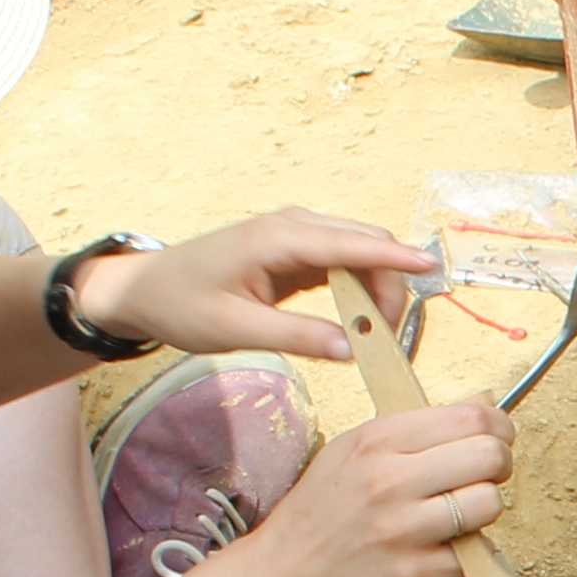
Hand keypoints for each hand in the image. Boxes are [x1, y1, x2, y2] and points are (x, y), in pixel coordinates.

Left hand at [76, 211, 443, 364]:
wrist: (147, 289)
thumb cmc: (182, 305)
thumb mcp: (235, 329)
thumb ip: (296, 336)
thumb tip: (352, 349)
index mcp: (275, 239)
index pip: (349, 244)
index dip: (393, 257)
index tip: (430, 269)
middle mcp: (292, 226)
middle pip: (365, 245)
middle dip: (390, 287)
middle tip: (390, 342)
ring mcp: (296, 235)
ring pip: (359, 253)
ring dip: (377, 290)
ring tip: (378, 338)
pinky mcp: (296, 251)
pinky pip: (344, 264)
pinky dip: (360, 290)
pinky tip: (360, 323)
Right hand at [228, 400, 513, 576]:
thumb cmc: (322, 511)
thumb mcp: (354, 450)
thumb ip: (419, 426)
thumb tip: (485, 403)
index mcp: (377, 439)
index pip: (471, 417)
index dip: (498, 428)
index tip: (497, 439)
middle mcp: (389, 479)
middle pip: (488, 456)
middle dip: (499, 466)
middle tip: (484, 477)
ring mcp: (401, 528)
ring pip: (489, 504)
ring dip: (485, 511)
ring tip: (461, 515)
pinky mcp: (412, 574)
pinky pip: (473, 554)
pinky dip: (467, 553)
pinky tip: (442, 548)